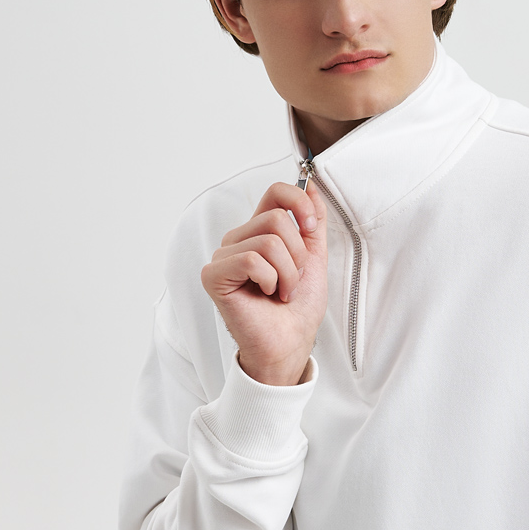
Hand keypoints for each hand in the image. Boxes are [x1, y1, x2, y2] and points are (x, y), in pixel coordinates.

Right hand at [201, 181, 327, 385]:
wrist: (290, 343)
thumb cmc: (297, 308)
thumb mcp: (314, 257)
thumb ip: (312, 222)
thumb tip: (312, 186)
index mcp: (258, 232)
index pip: (275, 192)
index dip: (300, 204)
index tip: (312, 228)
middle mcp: (237, 240)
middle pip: (276, 219)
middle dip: (298, 255)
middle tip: (292, 281)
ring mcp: (223, 257)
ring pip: (268, 241)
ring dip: (287, 273)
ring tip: (282, 292)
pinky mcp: (214, 276)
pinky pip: (252, 260)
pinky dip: (270, 280)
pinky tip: (267, 295)